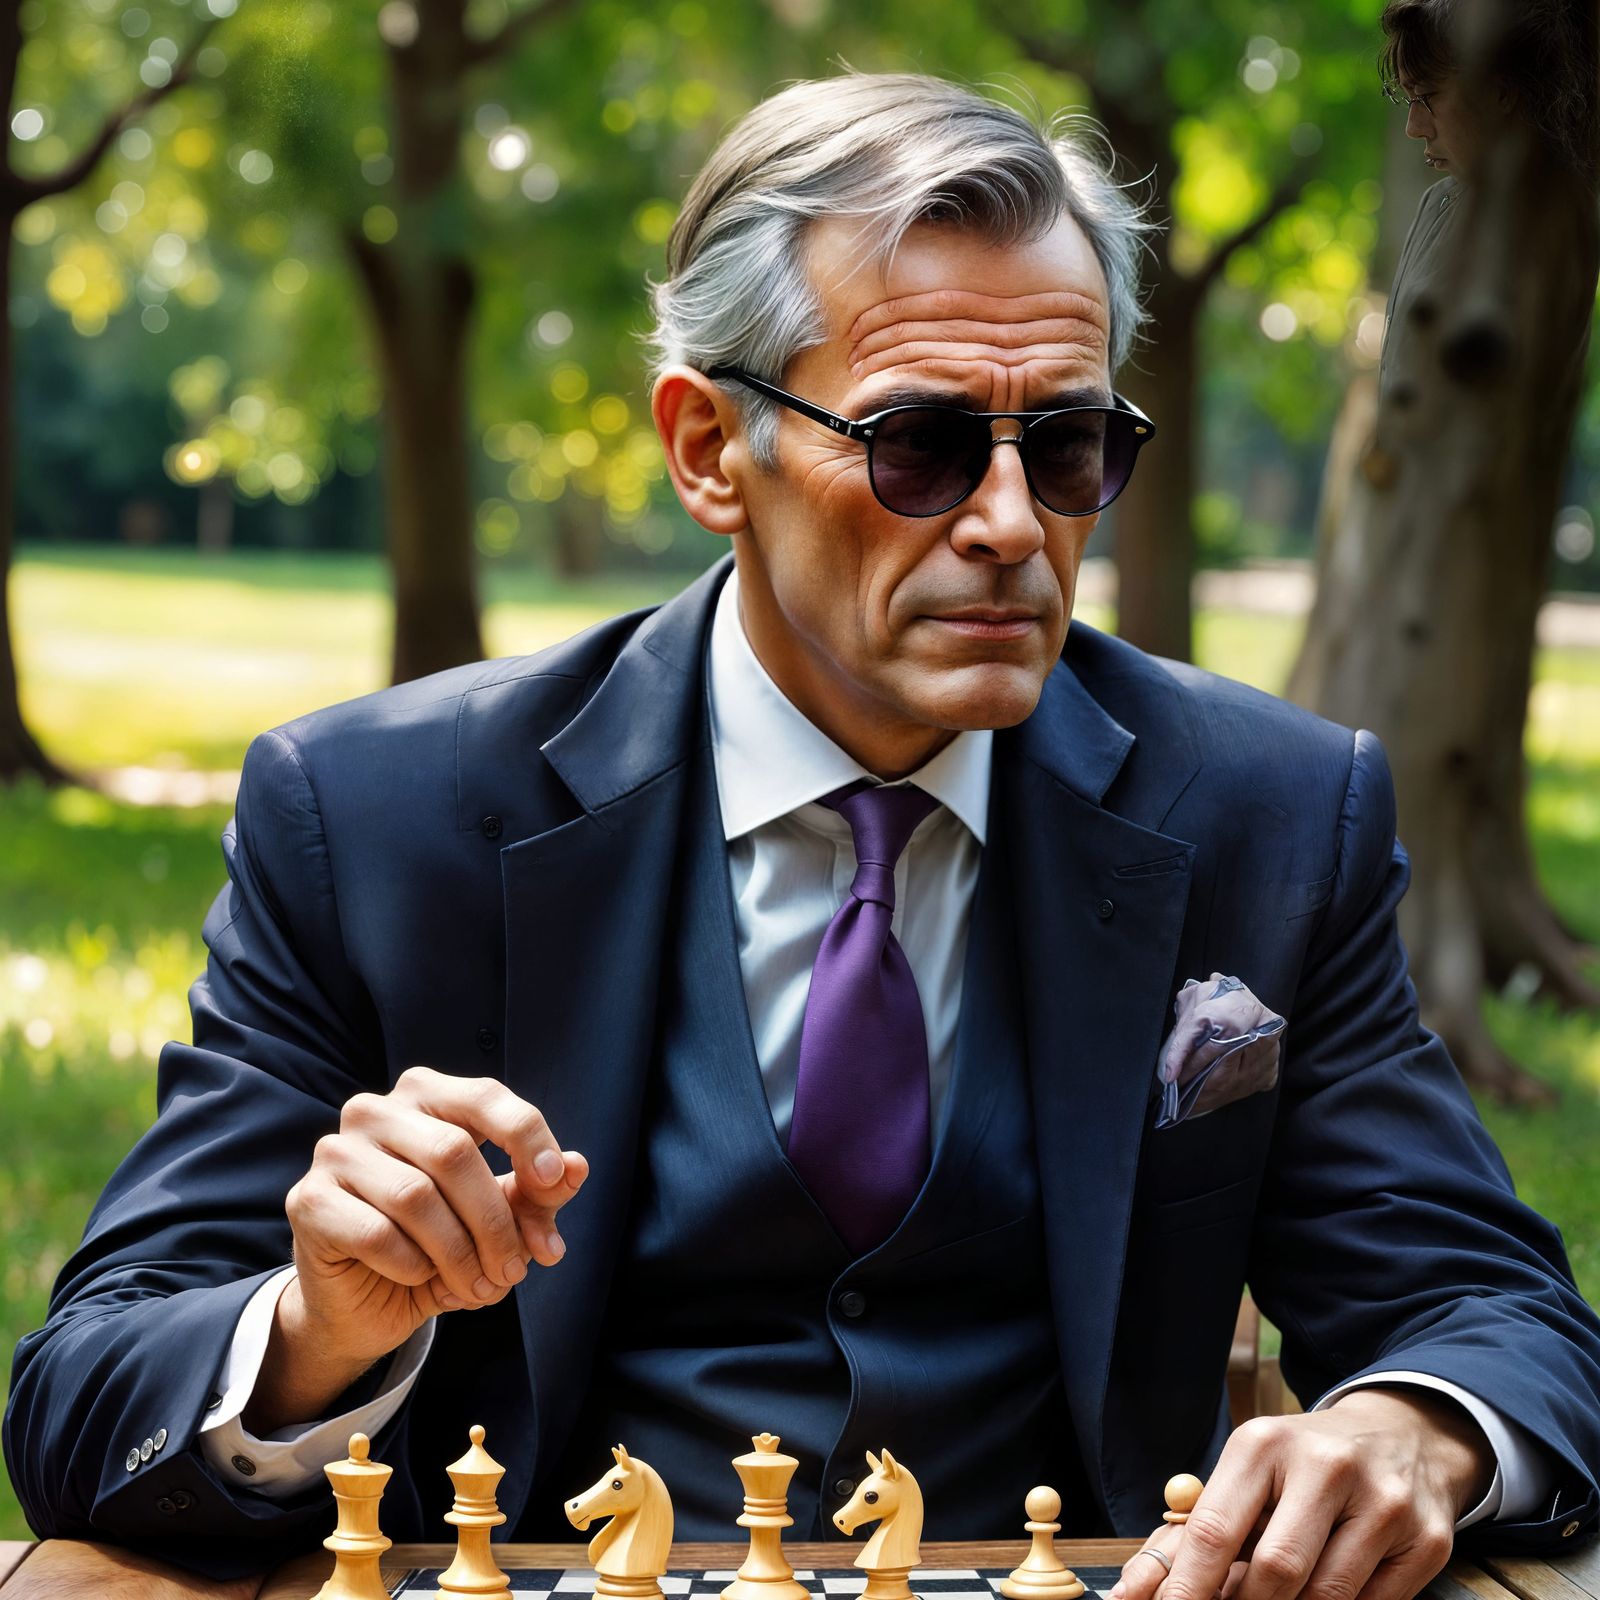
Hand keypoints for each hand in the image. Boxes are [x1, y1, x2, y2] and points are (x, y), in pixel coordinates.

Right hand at [248, 1068, 586, 1429]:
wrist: (363, 1304)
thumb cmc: (437, 1245)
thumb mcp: (496, 1217)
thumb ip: (535, 1192)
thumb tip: (576, 1168)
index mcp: (425, 1096)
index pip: (484, 1096)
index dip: (527, 1136)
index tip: (555, 1181)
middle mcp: (375, 1111)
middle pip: (455, 1152)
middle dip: (496, 1219)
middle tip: (516, 1269)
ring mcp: (335, 1152)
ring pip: (417, 1195)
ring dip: (460, 1252)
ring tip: (480, 1287)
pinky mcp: (307, 1200)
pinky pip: (377, 1232)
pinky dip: (412, 1265)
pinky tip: (420, 1277)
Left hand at [1112, 1389, 1494, 1599]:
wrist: (1401, 1434)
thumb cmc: (1302, 1465)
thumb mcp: (1247, 1475)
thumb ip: (1194, 1535)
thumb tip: (1134, 1593)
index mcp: (1265, 1443)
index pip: (1216, 1530)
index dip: (1188, 1588)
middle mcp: (1326, 1465)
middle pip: (1275, 1571)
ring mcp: (1383, 1502)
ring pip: (1326, 1596)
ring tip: (1278, 1597)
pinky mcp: (1427, 1540)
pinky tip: (1329, 1592)